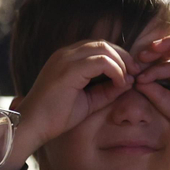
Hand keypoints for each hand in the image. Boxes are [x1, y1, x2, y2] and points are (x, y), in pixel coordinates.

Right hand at [7, 40, 135, 165]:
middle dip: (125, 57)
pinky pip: (101, 61)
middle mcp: (65, 53)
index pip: (99, 47)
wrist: (32, 126)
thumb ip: (107, 90)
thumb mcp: (89, 101)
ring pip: (104, 48)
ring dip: (122, 62)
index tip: (132, 74)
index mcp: (67, 58)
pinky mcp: (69, 69)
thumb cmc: (56, 117)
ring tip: (129, 79)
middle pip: (104, 44)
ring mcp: (66, 59)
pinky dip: (115, 70)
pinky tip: (120, 84)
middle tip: (137, 73)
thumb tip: (130, 80)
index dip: (119, 57)